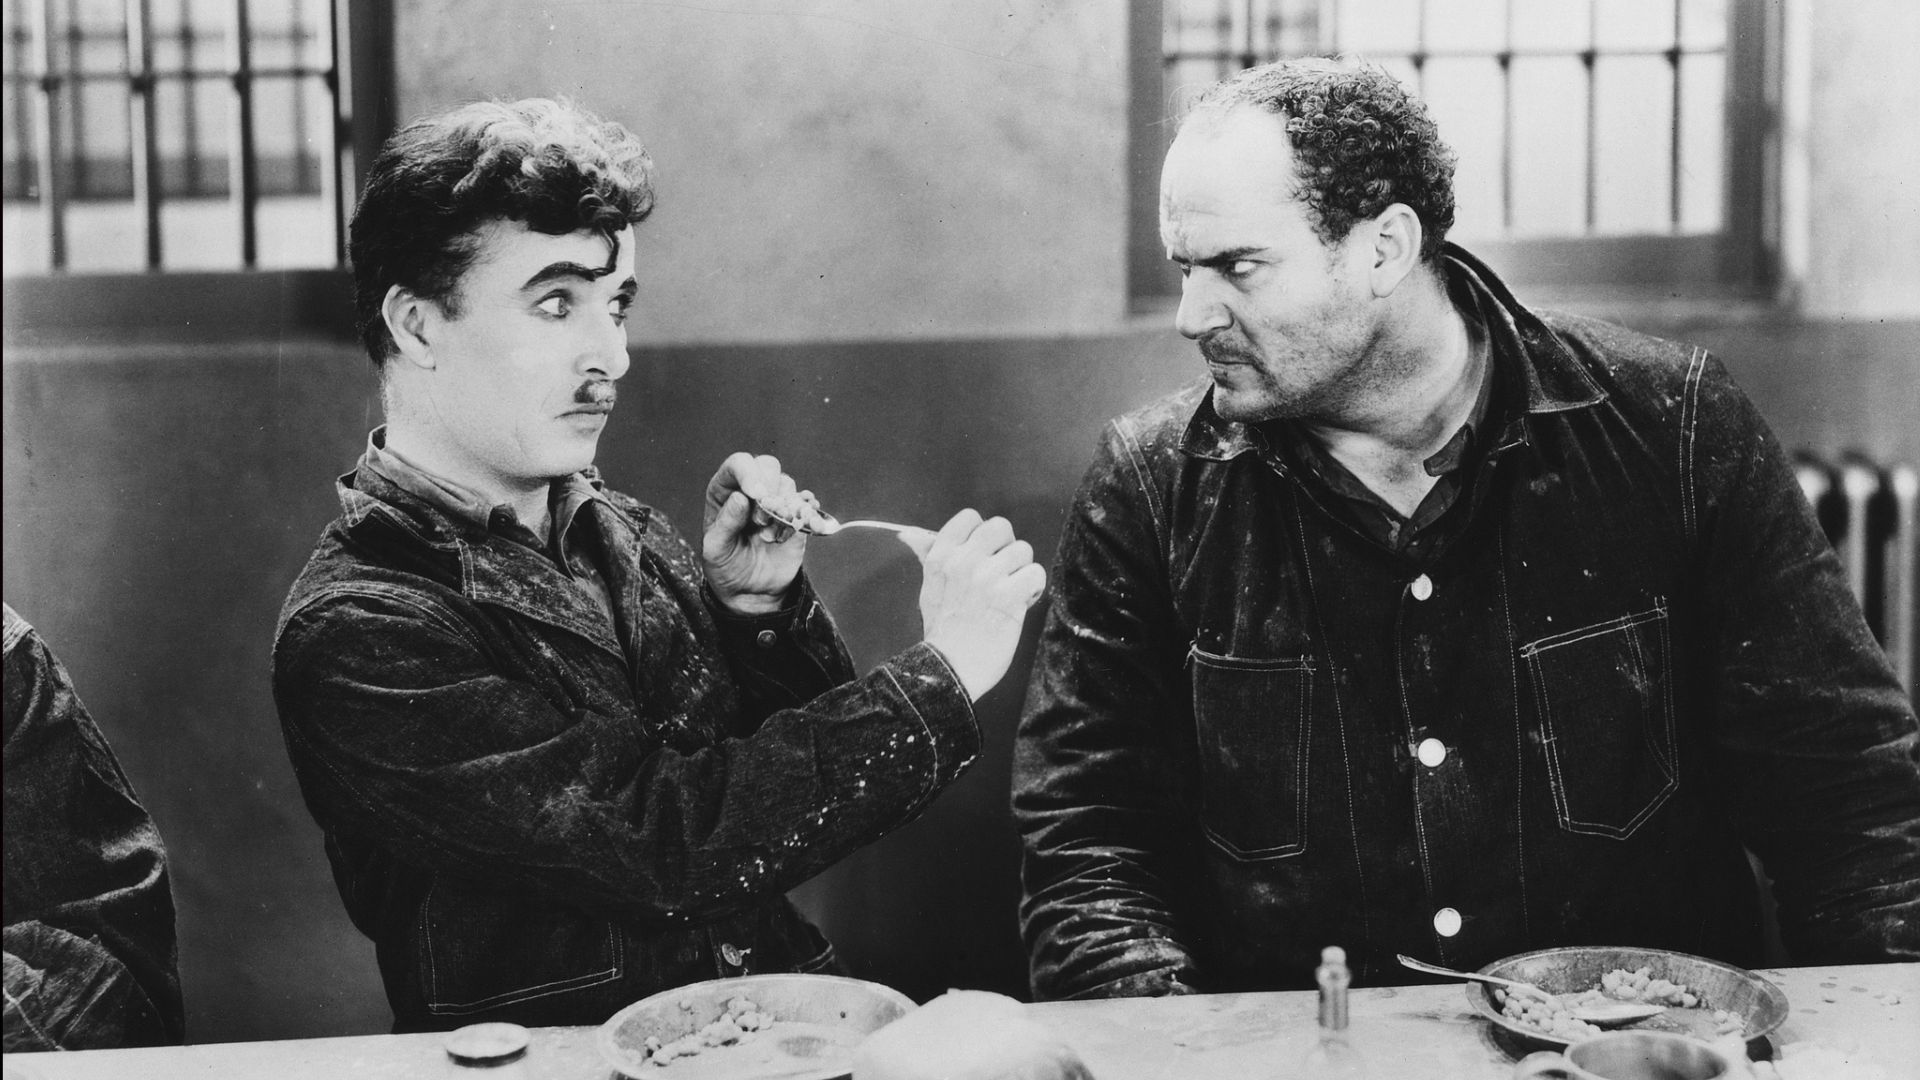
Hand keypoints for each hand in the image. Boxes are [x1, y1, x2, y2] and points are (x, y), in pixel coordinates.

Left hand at [702, 452, 818, 614]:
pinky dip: (808, 514)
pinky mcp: (795, 516)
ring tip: (770, 538)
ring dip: (783, 510)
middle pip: (767, 465)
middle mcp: (750, 490)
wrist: (751, 591)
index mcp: (725, 491)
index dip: (749, 473)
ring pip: (788, 485)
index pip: (738, 464)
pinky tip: (804, 527)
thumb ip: (725, 523)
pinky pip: (807, 504)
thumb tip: (740, 497)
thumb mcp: (715, 550)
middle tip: (762, 520)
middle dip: (770, 489)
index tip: (756, 494)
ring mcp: (775, 501)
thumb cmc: (726, 567)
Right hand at [900, 509, 1047, 701]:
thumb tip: (910, 534)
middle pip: (1001, 527)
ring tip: (1010, 592)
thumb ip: (928, 556)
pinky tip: (1021, 603)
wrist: (950, 669)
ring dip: (1021, 571)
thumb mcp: (928, 588)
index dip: (982, 533)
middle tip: (1002, 572)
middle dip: (1006, 548)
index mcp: (941, 556)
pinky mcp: (1009, 596)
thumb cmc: (941, 632)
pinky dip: (1034, 589)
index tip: (983, 554)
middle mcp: (963, 561)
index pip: (970, 517)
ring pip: (1023, 550)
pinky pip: (1036, 573)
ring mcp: (986, 577)